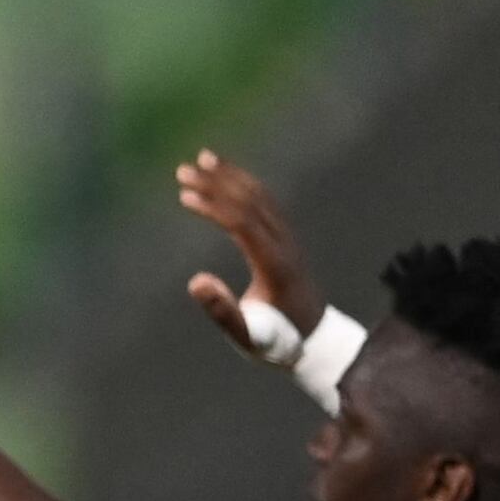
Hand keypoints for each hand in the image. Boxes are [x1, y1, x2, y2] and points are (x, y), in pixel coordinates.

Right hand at [173, 148, 320, 346]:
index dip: (213, 207)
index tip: (184, 196)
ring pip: (262, 197)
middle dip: (218, 183)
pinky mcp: (286, 239)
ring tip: (204, 158)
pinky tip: (227, 178)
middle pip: (252, 202)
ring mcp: (289, 239)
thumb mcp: (249, 336)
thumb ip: (223, 312)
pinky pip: (266, 203)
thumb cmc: (277, 341)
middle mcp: (285, 244)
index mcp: (275, 264)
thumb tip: (196, 280)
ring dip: (232, 176)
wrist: (315, 339)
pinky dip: (245, 185)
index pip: (242, 224)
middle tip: (184, 169)